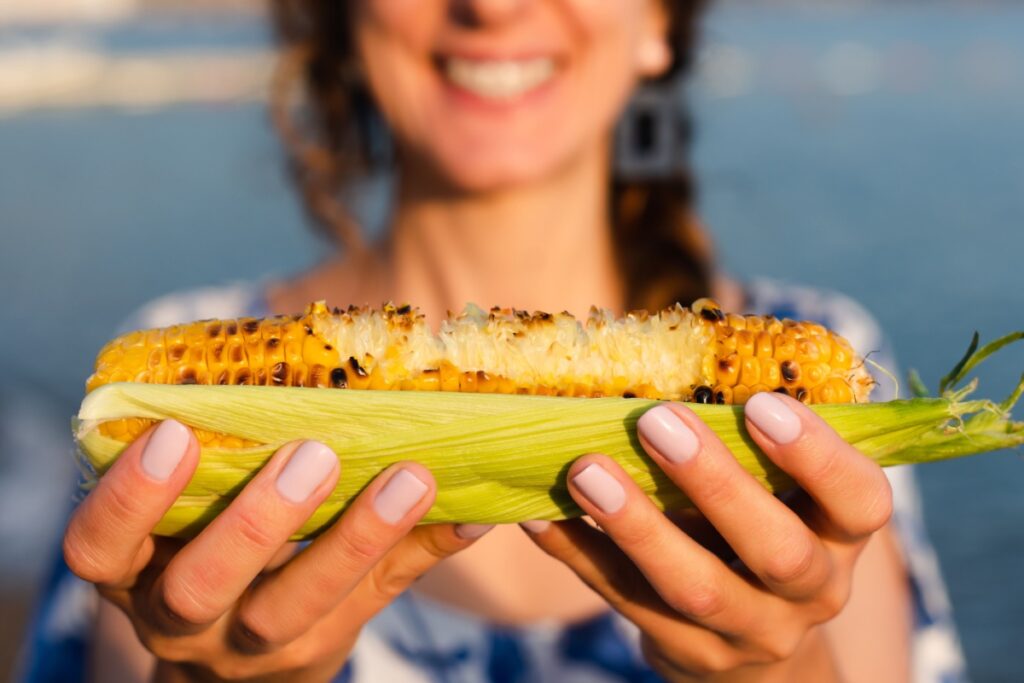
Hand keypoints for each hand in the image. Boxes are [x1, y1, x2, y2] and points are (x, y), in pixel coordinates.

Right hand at [63, 420, 489, 682]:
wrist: (231, 669)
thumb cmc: (203, 557)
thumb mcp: (180, 523)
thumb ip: (211, 458)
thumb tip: (282, 354)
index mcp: (134, 571)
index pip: (98, 545)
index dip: (127, 496)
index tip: (171, 434)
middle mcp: (180, 620)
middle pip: (203, 585)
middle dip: (256, 521)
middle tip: (313, 454)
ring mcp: (249, 647)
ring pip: (295, 608)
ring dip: (358, 537)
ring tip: (411, 477)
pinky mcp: (320, 651)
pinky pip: (375, 602)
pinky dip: (424, 551)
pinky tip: (471, 515)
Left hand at [523, 393, 892, 681]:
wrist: (753, 645)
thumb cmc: (763, 527)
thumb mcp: (781, 492)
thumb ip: (749, 444)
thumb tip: (670, 359)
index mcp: (841, 534)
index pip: (860, 501)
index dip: (817, 455)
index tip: (761, 405)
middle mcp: (813, 591)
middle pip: (777, 551)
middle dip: (716, 484)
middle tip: (655, 421)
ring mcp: (751, 633)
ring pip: (697, 589)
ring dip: (637, 527)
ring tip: (586, 470)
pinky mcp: (689, 654)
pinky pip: (628, 603)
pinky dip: (581, 555)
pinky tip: (541, 514)